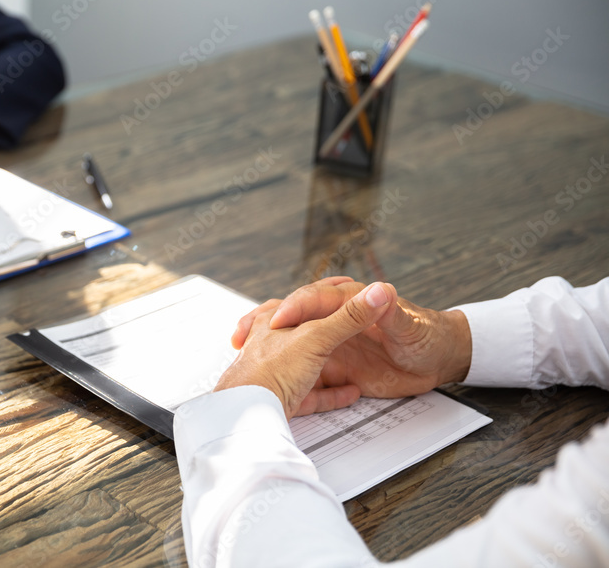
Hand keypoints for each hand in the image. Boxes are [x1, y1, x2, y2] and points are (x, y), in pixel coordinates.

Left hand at [215, 282, 394, 417]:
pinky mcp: (286, 401)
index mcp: (273, 322)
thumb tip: (377, 292)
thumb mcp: (316, 337)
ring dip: (328, 361)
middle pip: (301, 331)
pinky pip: (313, 395)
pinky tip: (350, 392)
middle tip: (344, 323)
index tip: (342, 285)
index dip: (324, 292)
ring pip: (306, 363)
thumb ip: (348, 317)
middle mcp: (272, 345)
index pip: (299, 300)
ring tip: (349, 360)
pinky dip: (332, 393)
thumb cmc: (271, 371)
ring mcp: (278, 374)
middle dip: (323, 327)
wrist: (250, 415)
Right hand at [232, 280, 472, 402]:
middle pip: (291, 321)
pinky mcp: (340, 370)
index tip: (276, 323)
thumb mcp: (408, 324)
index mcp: (348, 303)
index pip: (311, 300)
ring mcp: (334, 347)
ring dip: (270, 356)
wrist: (444, 359)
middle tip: (240, 337)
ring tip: (245, 363)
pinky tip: (281, 393)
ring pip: (293, 349)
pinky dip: (296, 386)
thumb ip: (390, 310)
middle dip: (262, 326)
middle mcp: (335, 324)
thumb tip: (380, 290)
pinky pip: (311, 379)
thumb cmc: (428, 335)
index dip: (292, 309)